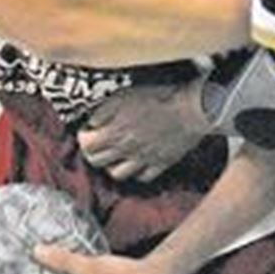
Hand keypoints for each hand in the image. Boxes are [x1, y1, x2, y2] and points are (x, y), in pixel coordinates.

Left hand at [77, 78, 208, 182]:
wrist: (190, 111)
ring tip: (115, 155)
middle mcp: (125, 150)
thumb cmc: (158, 98)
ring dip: (112, 165)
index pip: (87, 146)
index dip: (84, 138)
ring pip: (118, 174)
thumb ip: (103, 111)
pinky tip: (138, 162)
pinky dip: (137, 172)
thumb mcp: (124, 96)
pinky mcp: (161, 164)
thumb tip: (91, 122)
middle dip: (93, 153)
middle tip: (97, 144)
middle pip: (98, 162)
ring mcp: (143, 160)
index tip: (87, 131)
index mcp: (115, 133)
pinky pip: (143, 177)